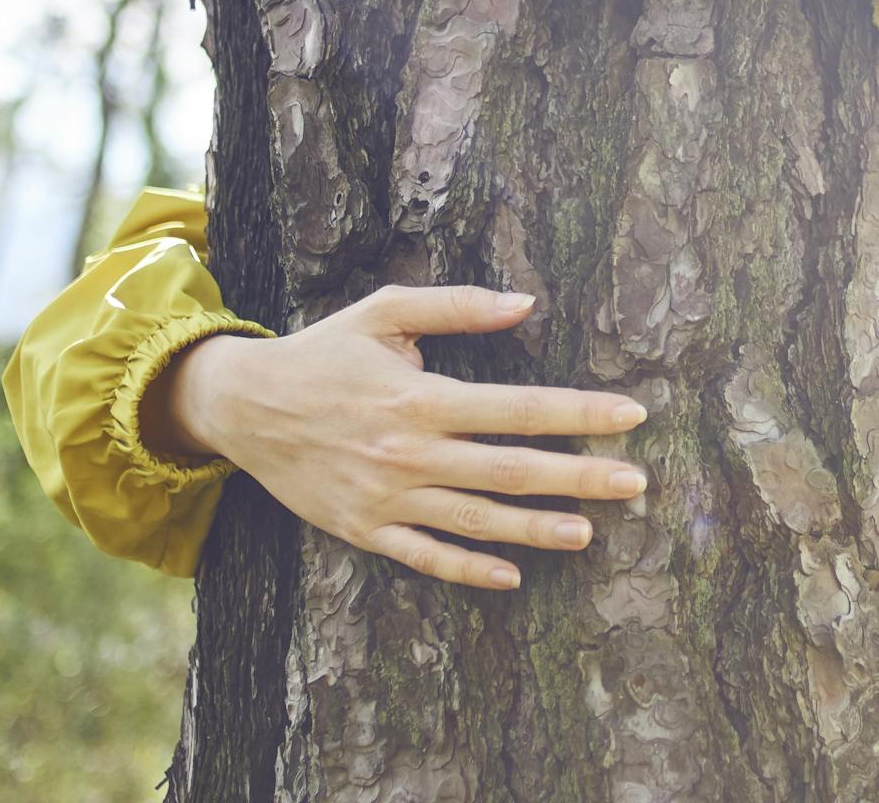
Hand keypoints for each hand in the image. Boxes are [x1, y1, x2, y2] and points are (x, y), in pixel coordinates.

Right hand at [141, 285, 648, 590]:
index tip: (630, 415)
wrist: (242, 405)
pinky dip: (468, 569)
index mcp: (420, 396)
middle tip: (635, 482)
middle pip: (510, 470)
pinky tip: (512, 576)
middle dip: (579, 476)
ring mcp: (387, 496)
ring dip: (536, 529)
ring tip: (589, 532)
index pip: (518, 407)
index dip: (578, 412)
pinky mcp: (365, 528)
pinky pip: (425, 555)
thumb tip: (526, 302)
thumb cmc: (323, 352)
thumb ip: (458, 306)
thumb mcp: (384, 312)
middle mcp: (410, 451)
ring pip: (476, 520)